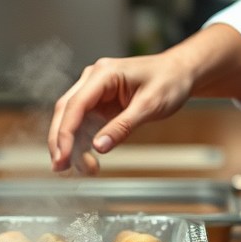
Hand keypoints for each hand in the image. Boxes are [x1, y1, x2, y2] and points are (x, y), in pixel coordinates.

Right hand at [46, 25, 240, 172]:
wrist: (180, 73)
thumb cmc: (169, 81)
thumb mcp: (150, 106)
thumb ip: (123, 126)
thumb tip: (98, 147)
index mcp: (104, 73)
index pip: (75, 104)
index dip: (65, 132)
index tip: (62, 155)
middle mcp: (94, 79)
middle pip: (65, 110)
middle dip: (60, 140)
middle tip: (60, 167)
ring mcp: (95, 90)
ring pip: (71, 118)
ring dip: (71, 144)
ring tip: (82, 169)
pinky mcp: (100, 102)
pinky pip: (84, 122)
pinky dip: (81, 141)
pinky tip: (85, 159)